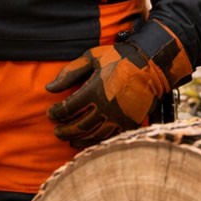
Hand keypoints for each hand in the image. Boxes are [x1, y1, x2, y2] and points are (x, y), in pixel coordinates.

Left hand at [45, 37, 180, 147]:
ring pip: (91, 136)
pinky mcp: (128, 124)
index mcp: (94, 90)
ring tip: (69, 138)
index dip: (55, 113)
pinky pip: (107, 139)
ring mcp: (118, 118)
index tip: (51, 113)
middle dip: (63, 130)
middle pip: (77, 126)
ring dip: (76, 138)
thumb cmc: (119, 58)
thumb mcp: (92, 58)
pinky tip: (86, 141)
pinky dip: (94, 142)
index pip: (67, 109)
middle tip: (56, 130)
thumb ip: (69, 72)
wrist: (151, 65)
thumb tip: (49, 88)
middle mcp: (105, 108)